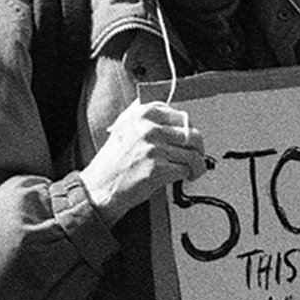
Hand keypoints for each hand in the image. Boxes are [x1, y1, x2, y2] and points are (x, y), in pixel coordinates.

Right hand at [77, 99, 208, 224]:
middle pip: (192, 134)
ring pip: (192, 153)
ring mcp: (153, 147)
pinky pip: (185, 169)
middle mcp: (148, 127)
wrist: (100, 186)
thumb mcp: (125, 126)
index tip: (189, 139)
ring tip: (194, 170)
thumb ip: (147, 116)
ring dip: (197, 165)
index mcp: (143, 113)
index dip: (189, 130)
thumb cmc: (114, 160)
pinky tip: (184, 178)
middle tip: (197, 156)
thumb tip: (177, 115)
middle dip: (199, 148)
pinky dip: (188, 175)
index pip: (182, 116)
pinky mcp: (157, 168)